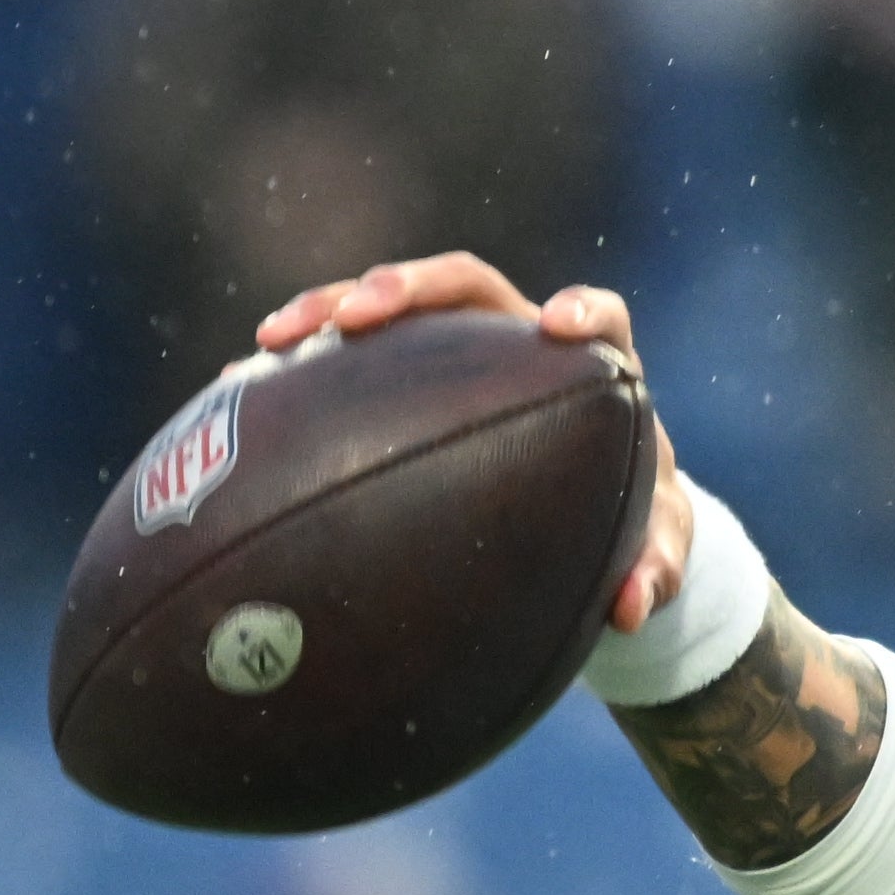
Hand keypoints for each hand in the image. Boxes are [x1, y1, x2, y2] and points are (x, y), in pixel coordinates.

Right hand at [253, 253, 692, 633]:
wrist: (587, 511)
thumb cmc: (628, 518)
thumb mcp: (650, 546)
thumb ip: (653, 570)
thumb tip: (630, 610)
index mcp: (592, 368)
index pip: (599, 316)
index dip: (582, 312)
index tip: (559, 323)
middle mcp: (522, 341)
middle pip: (467, 284)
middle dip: (412, 286)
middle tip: (362, 310)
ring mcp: (458, 350)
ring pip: (394, 309)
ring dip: (331, 309)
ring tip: (274, 338)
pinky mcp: (403, 372)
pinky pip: (346, 356)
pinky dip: (301, 366)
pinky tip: (241, 387)